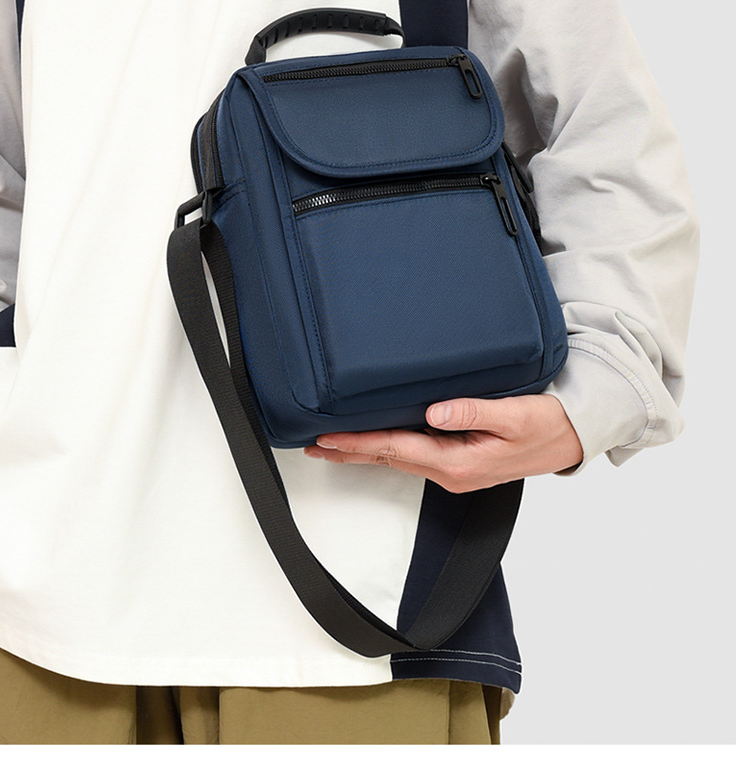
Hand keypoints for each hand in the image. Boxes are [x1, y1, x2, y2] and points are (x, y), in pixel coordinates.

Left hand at [304, 394, 582, 492]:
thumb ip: (474, 412)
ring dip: (364, 451)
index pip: (396, 449)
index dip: (359, 443)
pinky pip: (413, 454)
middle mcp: (450, 471)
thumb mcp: (514, 416)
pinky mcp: (459, 461)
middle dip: (349, 451)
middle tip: (312, 444)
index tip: (328, 438)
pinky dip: (387, 448)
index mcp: (458, 462)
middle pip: (388, 458)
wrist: (570, 440)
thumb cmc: (546, 425)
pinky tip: (375, 441)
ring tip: (331, 445)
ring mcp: (454, 469)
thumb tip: (436, 412)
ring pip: (398, 458)